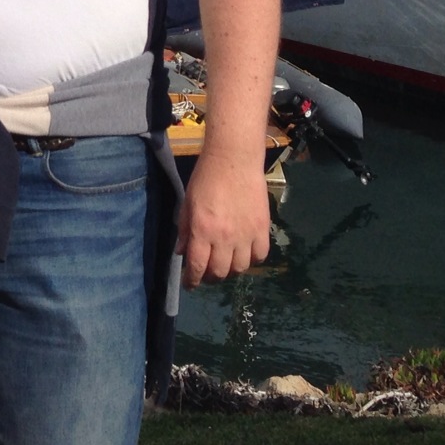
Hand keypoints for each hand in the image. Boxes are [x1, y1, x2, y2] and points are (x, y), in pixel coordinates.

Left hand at [175, 149, 270, 288]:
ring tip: (226, 263)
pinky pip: (260, 256)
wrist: (234, 159)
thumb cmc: (206, 178)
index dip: (193, 280)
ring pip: (240, 268)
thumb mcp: (188, 203)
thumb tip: (181, 252)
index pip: (198, 266)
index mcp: (203, 231)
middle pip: (220, 272)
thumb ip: (185, 230)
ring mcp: (246, 234)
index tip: (191, 284)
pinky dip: (252, 260)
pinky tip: (245, 254)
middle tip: (207, 272)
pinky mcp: (263, 228)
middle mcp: (225, 237)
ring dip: (231, 270)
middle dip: (211, 276)